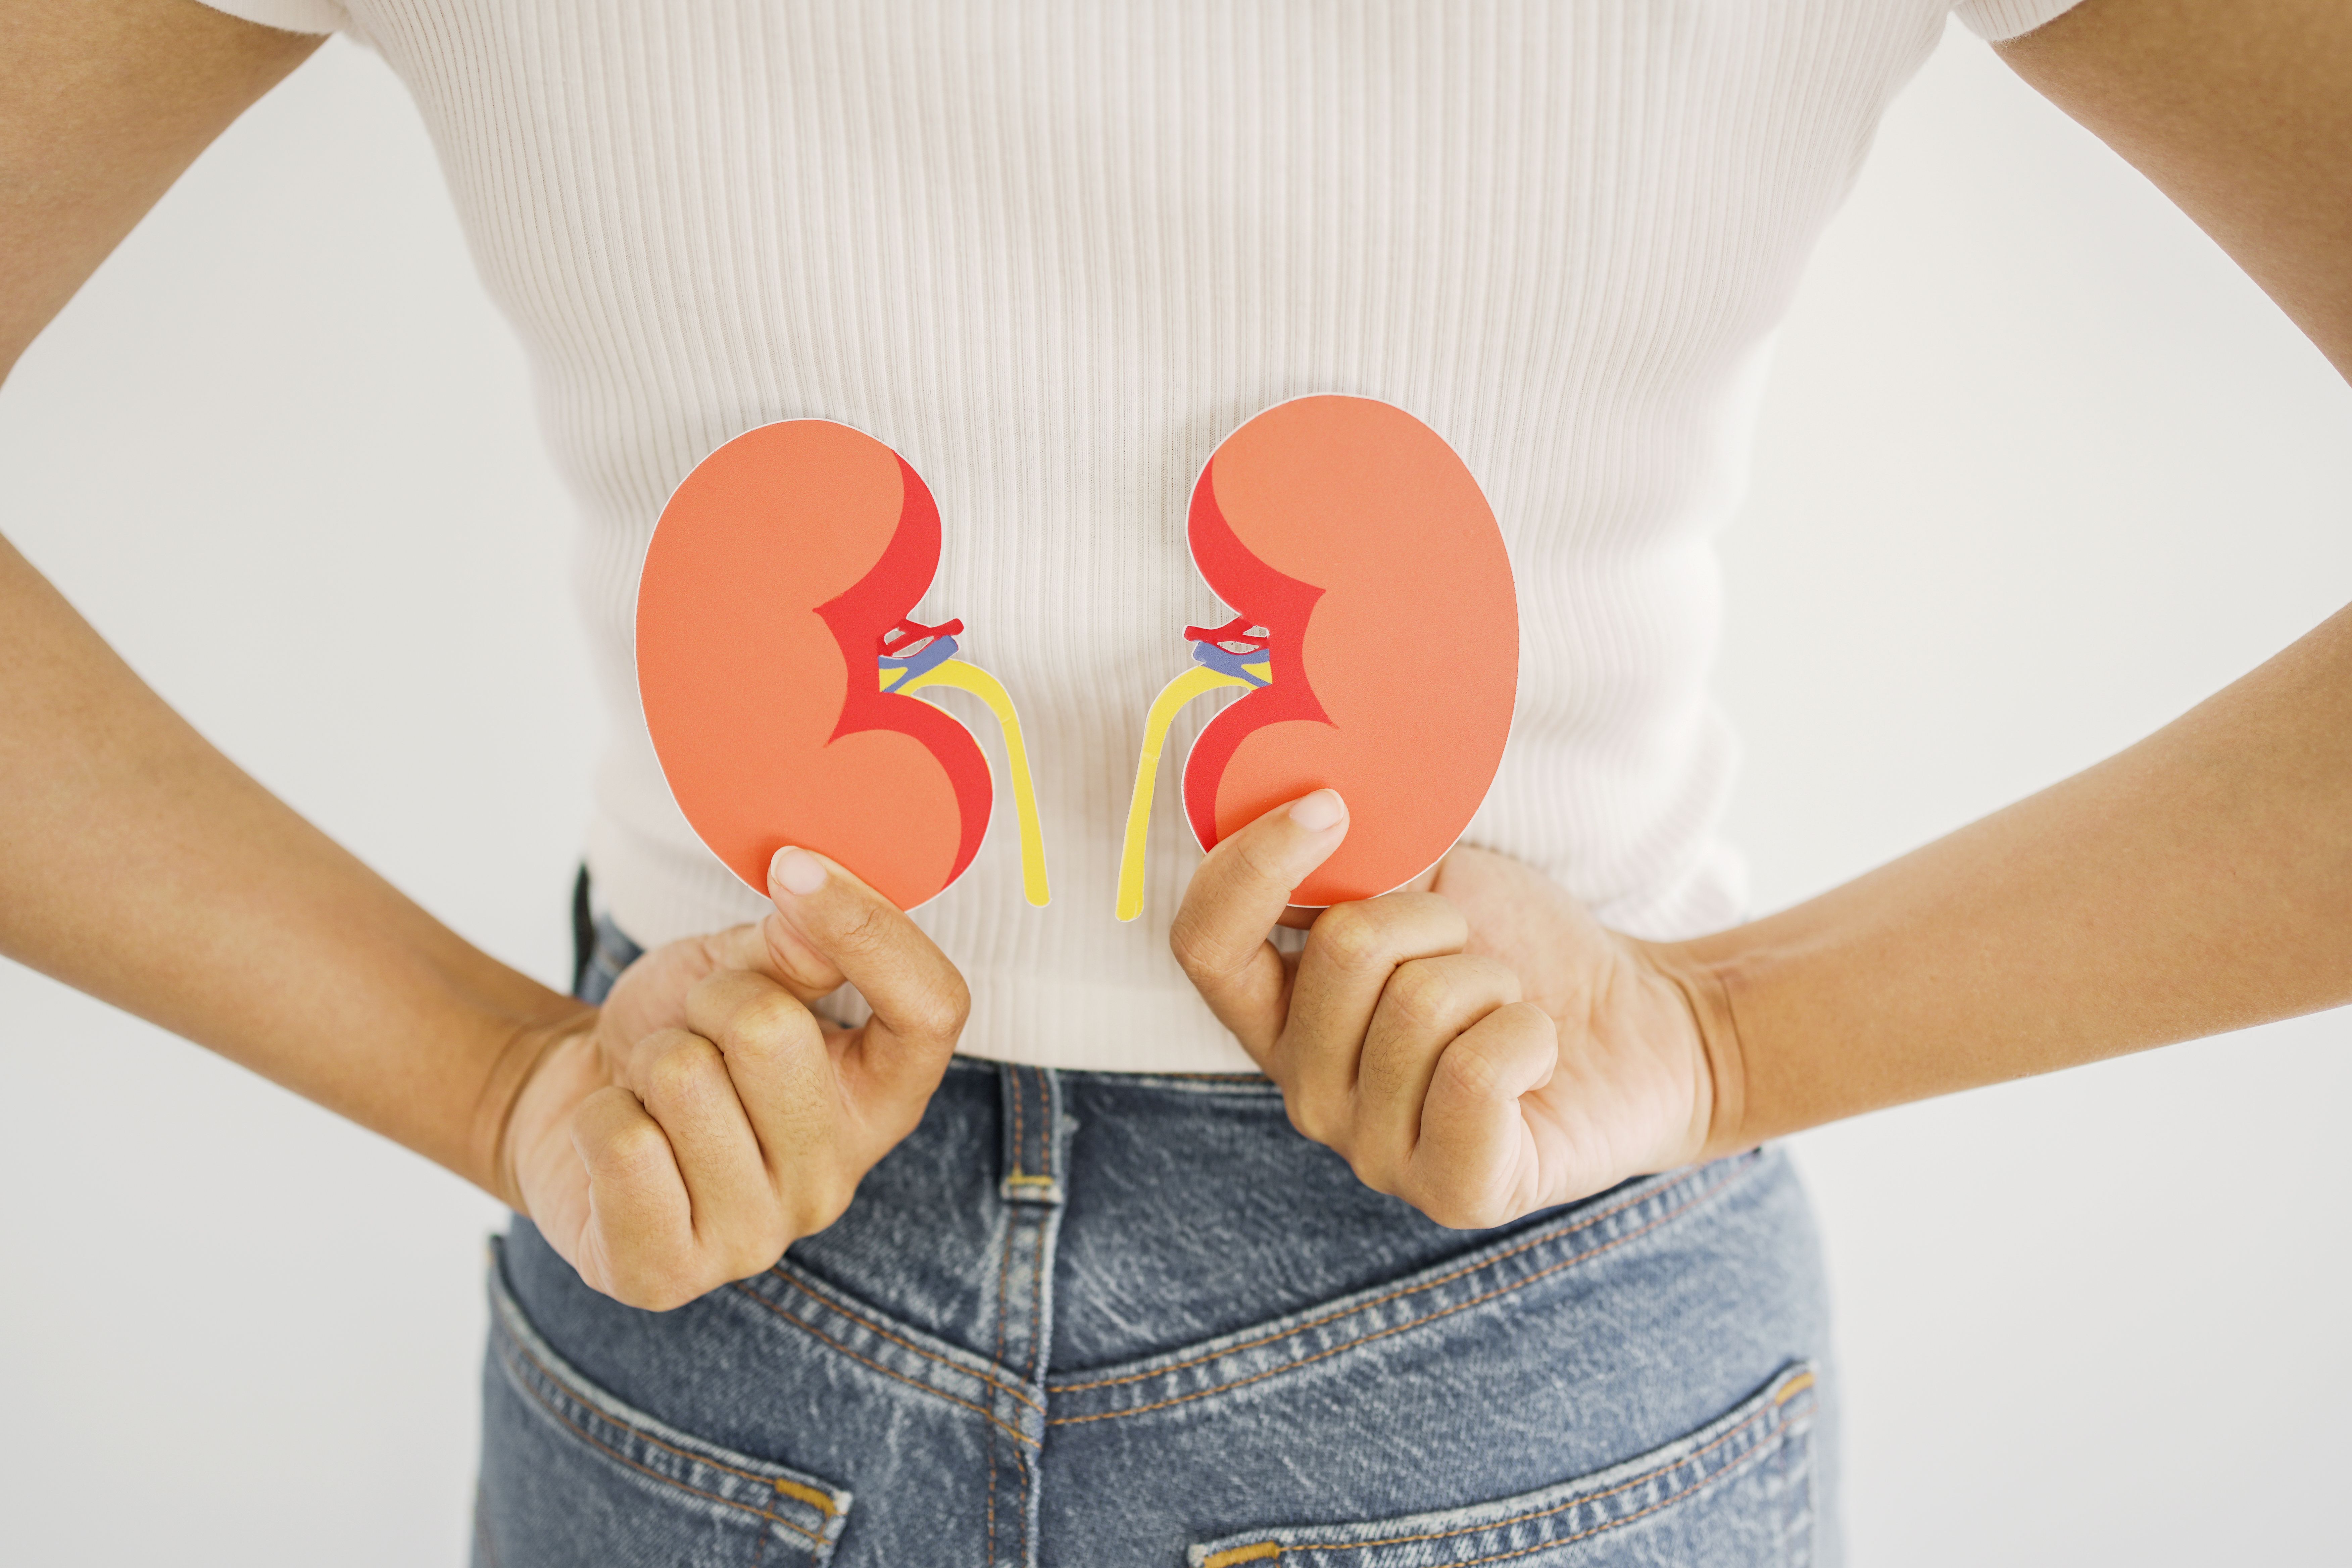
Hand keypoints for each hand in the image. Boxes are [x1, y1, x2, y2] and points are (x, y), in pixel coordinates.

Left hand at [493, 848, 968, 1308]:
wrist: (576, 1106)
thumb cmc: (679, 1037)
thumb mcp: (740, 969)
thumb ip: (794, 942)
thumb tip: (813, 893)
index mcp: (880, 1096)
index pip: (934, 1007)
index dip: (871, 929)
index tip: (796, 868)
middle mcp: (837, 1177)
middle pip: (772, 1032)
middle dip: (706, 1002)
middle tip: (692, 1031)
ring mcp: (757, 1238)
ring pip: (683, 1082)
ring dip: (647, 1060)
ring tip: (653, 1091)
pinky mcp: (669, 1276)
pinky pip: (621, 1147)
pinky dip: (597, 1117)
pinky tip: (616, 1137)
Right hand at [1169, 791, 1735, 1228]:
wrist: (1636, 1023)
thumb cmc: (1520, 949)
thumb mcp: (1428, 879)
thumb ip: (1354, 855)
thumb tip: (1313, 800)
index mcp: (1282, 1016)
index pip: (1204, 945)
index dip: (1251, 866)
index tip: (1329, 807)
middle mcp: (1308, 1094)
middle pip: (1338, 956)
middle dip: (1430, 917)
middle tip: (1471, 945)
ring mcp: (1375, 1153)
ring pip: (1416, 1009)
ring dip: (1491, 979)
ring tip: (1507, 1005)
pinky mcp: (1456, 1191)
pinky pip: (1474, 1075)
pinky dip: (1527, 1034)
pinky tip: (1535, 1052)